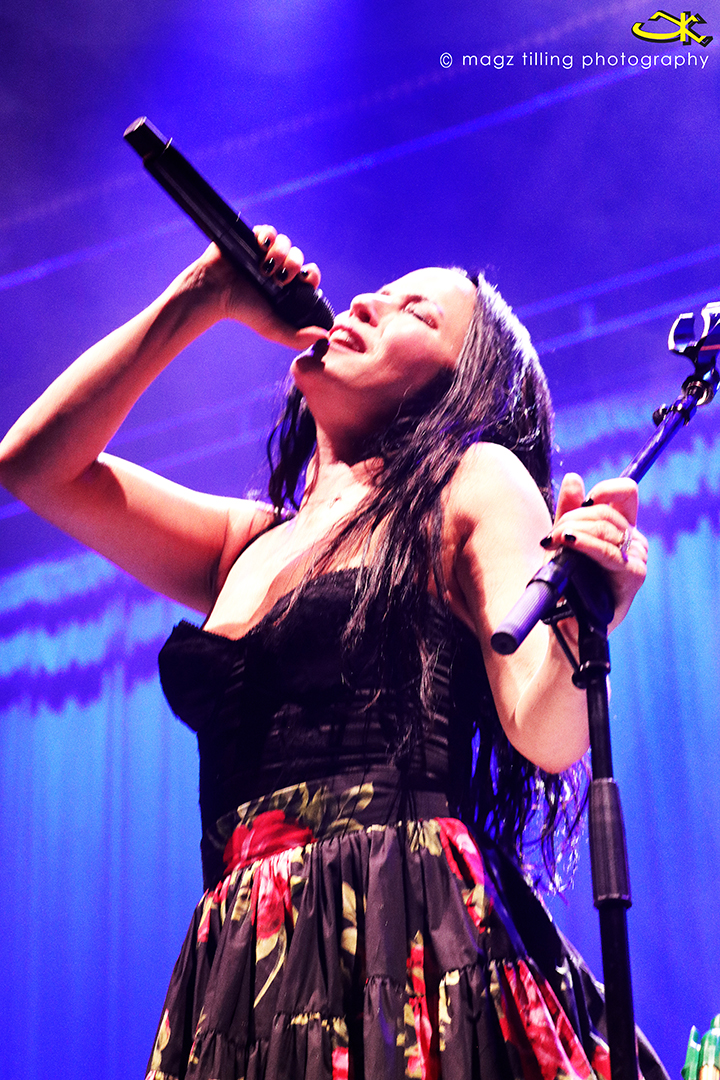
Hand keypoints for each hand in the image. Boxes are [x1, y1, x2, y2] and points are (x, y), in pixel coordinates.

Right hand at [188, 228, 328, 351]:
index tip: (305, 280)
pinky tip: (261, 247)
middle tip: (281, 278)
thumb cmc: (242, 311)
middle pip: (299, 257)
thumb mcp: (272, 328)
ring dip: (281, 252)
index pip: (309, 275)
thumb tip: (325, 337)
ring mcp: (265, 253)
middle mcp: (278, 268)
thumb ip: (296, 337)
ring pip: (286, 243)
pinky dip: (268, 236)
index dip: (311, 275)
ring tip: (266, 267)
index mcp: (287, 287)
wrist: (214, 293)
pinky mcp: (252, 239)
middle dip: (294, 265)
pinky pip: (268, 230)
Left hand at [541, 472, 647, 629]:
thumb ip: (569, 510)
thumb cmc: (566, 582)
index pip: (625, 493)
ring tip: (553, 543)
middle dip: (572, 517)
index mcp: (621, 527)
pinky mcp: (634, 574)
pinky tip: (568, 542)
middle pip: (605, 511)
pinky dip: (585, 544)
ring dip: (573, 530)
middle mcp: (633, 539)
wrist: (565, 622)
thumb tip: (574, 478)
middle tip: (552, 535)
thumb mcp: (564, 541)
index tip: (584, 499)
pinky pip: (608, 551)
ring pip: (605, 528)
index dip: (605, 489)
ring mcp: (637, 557)